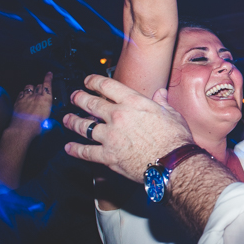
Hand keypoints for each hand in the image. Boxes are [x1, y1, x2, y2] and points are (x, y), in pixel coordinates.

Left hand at [9, 72, 52, 137]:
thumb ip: (47, 110)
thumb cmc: (36, 126)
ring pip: (29, 87)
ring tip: (32, 93)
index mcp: (45, 100)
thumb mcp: (48, 118)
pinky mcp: (18, 101)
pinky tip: (24, 98)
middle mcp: (36, 96)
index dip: (48, 77)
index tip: (49, 74)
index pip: (47, 84)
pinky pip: (21, 92)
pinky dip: (23, 93)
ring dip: (31, 89)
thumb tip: (47, 109)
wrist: (22, 129)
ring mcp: (26, 97)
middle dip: (40, 87)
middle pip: (38, 85)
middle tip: (41, 91)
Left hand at [62, 75, 193, 182]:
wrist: (172, 162)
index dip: (93, 81)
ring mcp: (110, 136)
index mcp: (133, 102)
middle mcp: (117, 116)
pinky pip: (86, 151)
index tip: (88, 81)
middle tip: (74, 97)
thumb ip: (161, 102)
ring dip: (72, 122)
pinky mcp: (107, 155)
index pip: (107, 86)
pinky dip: (75, 149)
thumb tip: (160, 94)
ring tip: (68, 119)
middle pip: (90, 103)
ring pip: (83, 126)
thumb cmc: (175, 138)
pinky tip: (69, 147)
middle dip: (78, 98)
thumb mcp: (172, 114)